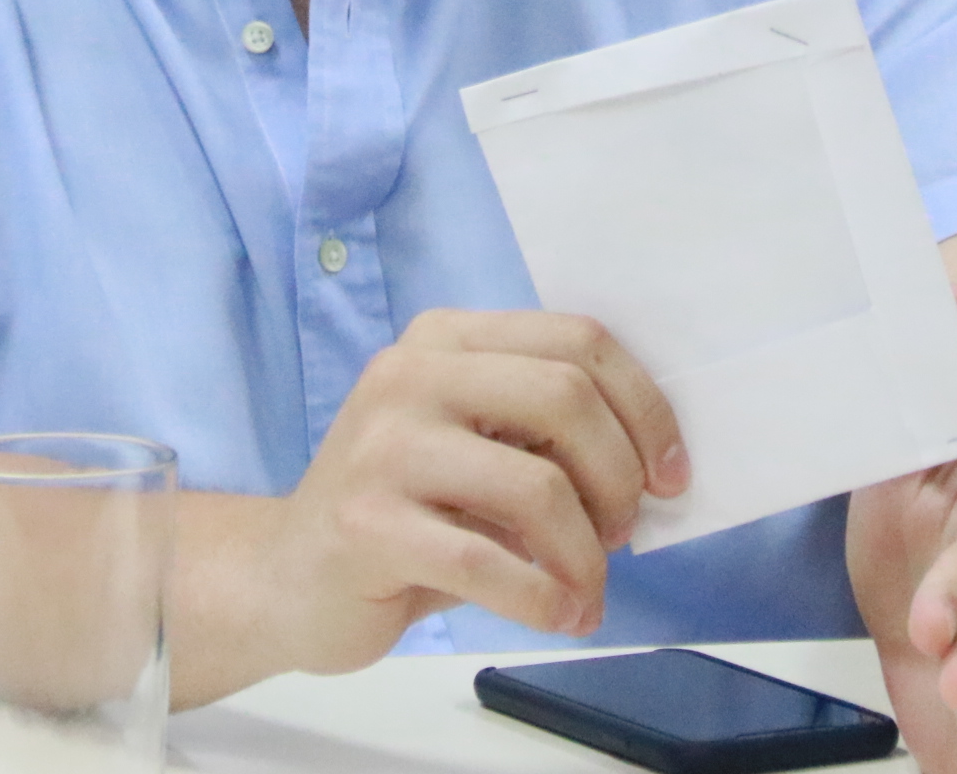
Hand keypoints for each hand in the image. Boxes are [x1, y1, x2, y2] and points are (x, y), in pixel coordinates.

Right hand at [251, 308, 688, 673]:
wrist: (286, 575)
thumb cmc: (403, 512)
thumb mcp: (474, 446)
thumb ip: (542, 432)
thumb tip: (652, 464)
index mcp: (445, 339)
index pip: (576, 340)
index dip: (644, 406)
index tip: (670, 474)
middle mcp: (409, 375)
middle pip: (565, 398)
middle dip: (619, 477)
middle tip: (623, 533)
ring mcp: (381, 447)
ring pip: (536, 487)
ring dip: (586, 553)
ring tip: (587, 589)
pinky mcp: (365, 525)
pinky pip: (487, 562)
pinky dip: (544, 598)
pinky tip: (558, 616)